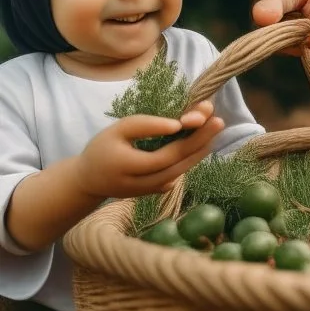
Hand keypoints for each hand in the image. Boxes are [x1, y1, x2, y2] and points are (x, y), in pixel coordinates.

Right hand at [74, 101, 223, 198]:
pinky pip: (177, 174)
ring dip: (200, 150)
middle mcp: (143, 184)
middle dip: (201, 141)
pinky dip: (190, 158)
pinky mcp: (156, 192)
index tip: (202, 118)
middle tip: (219, 121)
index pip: (166, 155)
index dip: (188, 138)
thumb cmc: (102, 148)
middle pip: (179, 164)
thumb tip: (177, 126)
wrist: (89, 180)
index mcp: (130, 167)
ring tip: (214, 130)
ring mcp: (151, 191)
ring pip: (181, 171)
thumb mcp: (118, 130)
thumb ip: (146, 126)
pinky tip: (202, 142)